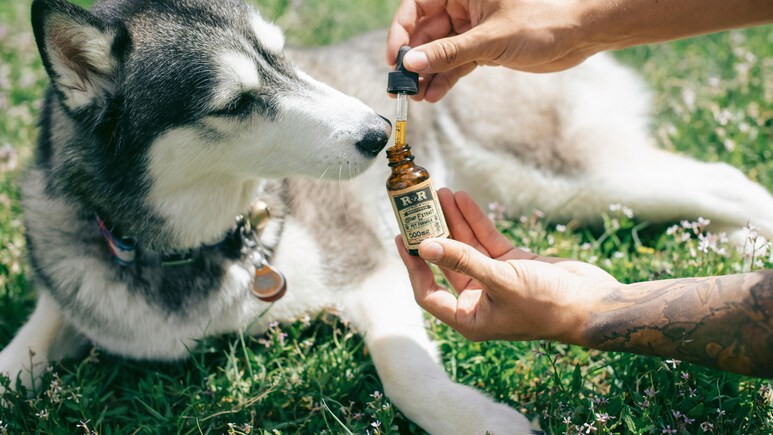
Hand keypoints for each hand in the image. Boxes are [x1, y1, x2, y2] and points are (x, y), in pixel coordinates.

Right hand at [386, 0, 592, 101]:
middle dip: (413, 59)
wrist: (578, 35)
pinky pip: (456, 63)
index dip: (402, 31)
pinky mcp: (483, 47)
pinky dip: (445, 79)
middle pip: (425, 31)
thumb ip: (449, 53)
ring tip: (415, 97)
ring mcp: (472, 28)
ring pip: (439, 51)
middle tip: (401, 86)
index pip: (417, 5)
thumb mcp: (490, 39)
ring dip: (427, 74)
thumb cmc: (542, 22)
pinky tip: (434, 95)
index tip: (395, 58)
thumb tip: (411, 64)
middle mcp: (464, 5)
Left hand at [396, 189, 618, 342]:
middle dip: (433, 234)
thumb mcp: (501, 281)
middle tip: (417, 208)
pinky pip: (487, 239)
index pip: (428, 293)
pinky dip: (475, 220)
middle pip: (445, 263)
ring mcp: (495, 280)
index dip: (413, 266)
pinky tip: (463, 199)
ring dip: (453, 221)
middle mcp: (478, 300)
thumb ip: (463, 261)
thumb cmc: (547, 304)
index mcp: (470, 318)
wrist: (594, 303)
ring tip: (440, 192)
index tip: (403, 238)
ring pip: (466, 246)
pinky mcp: (512, 264)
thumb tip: (426, 245)